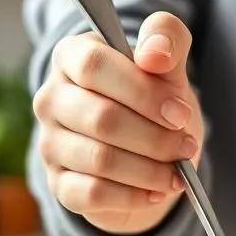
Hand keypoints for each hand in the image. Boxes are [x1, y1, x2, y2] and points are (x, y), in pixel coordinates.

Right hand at [34, 13, 203, 235]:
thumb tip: (155, 52)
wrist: (148, 154)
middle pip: (102, 119)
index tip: (180, 112)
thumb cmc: (154, 102)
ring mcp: (50, 143)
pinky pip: (94, 194)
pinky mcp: (59, 183)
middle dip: (156, 138)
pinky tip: (157, 191)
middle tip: (186, 146)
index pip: (94, 65)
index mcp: (71, 57)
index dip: (143, 91)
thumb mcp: (168, 66)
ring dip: (151, 170)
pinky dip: (135, 195)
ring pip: (100, 160)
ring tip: (178, 172)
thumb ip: (167, 40)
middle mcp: (51, 98)